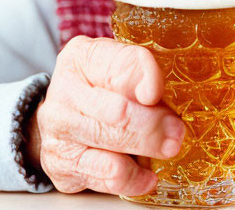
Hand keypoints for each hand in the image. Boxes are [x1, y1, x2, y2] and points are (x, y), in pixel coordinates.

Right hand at [27, 36, 184, 194]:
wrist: (66, 117)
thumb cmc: (104, 88)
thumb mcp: (122, 66)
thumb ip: (142, 74)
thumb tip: (159, 96)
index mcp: (82, 57)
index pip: (118, 62)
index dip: (142, 76)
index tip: (155, 94)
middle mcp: (64, 92)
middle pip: (117, 111)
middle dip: (153, 124)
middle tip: (176, 133)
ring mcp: (58, 131)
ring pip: (110, 145)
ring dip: (146, 149)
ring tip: (168, 148)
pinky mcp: (61, 165)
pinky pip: (106, 176)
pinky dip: (132, 178)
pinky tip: (146, 174)